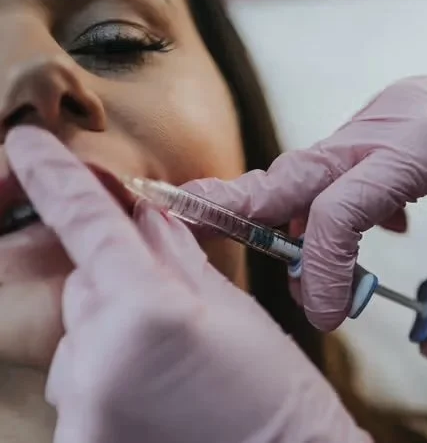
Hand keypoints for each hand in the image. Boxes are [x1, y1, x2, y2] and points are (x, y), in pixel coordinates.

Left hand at [5, 126, 367, 442]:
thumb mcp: (231, 307)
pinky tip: (152, 391)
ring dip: (112, 337)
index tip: (26, 141)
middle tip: (173, 316)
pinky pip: (80, 382)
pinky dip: (107, 377)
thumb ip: (174, 254)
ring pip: (80, 337)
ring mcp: (82, 406)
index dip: (54, 176)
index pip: (88, 223)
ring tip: (168, 366)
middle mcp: (100, 356)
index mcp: (148, 308)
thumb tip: (145, 216)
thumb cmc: (273, 389)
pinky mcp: (79, 438)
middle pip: (86, 288)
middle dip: (119, 287)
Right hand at [185, 40, 426, 359]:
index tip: (331, 317)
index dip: (322, 268)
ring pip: (314, 165)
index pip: (339, 208)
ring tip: (320, 266)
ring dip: (300, 216)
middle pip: (298, 170)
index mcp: (424, 144)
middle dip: (250, 211)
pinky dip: (339, 197)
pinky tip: (383, 225)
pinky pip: (343, 158)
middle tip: (209, 238)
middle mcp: (390, 120)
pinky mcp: (389, 116)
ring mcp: (385, 112)